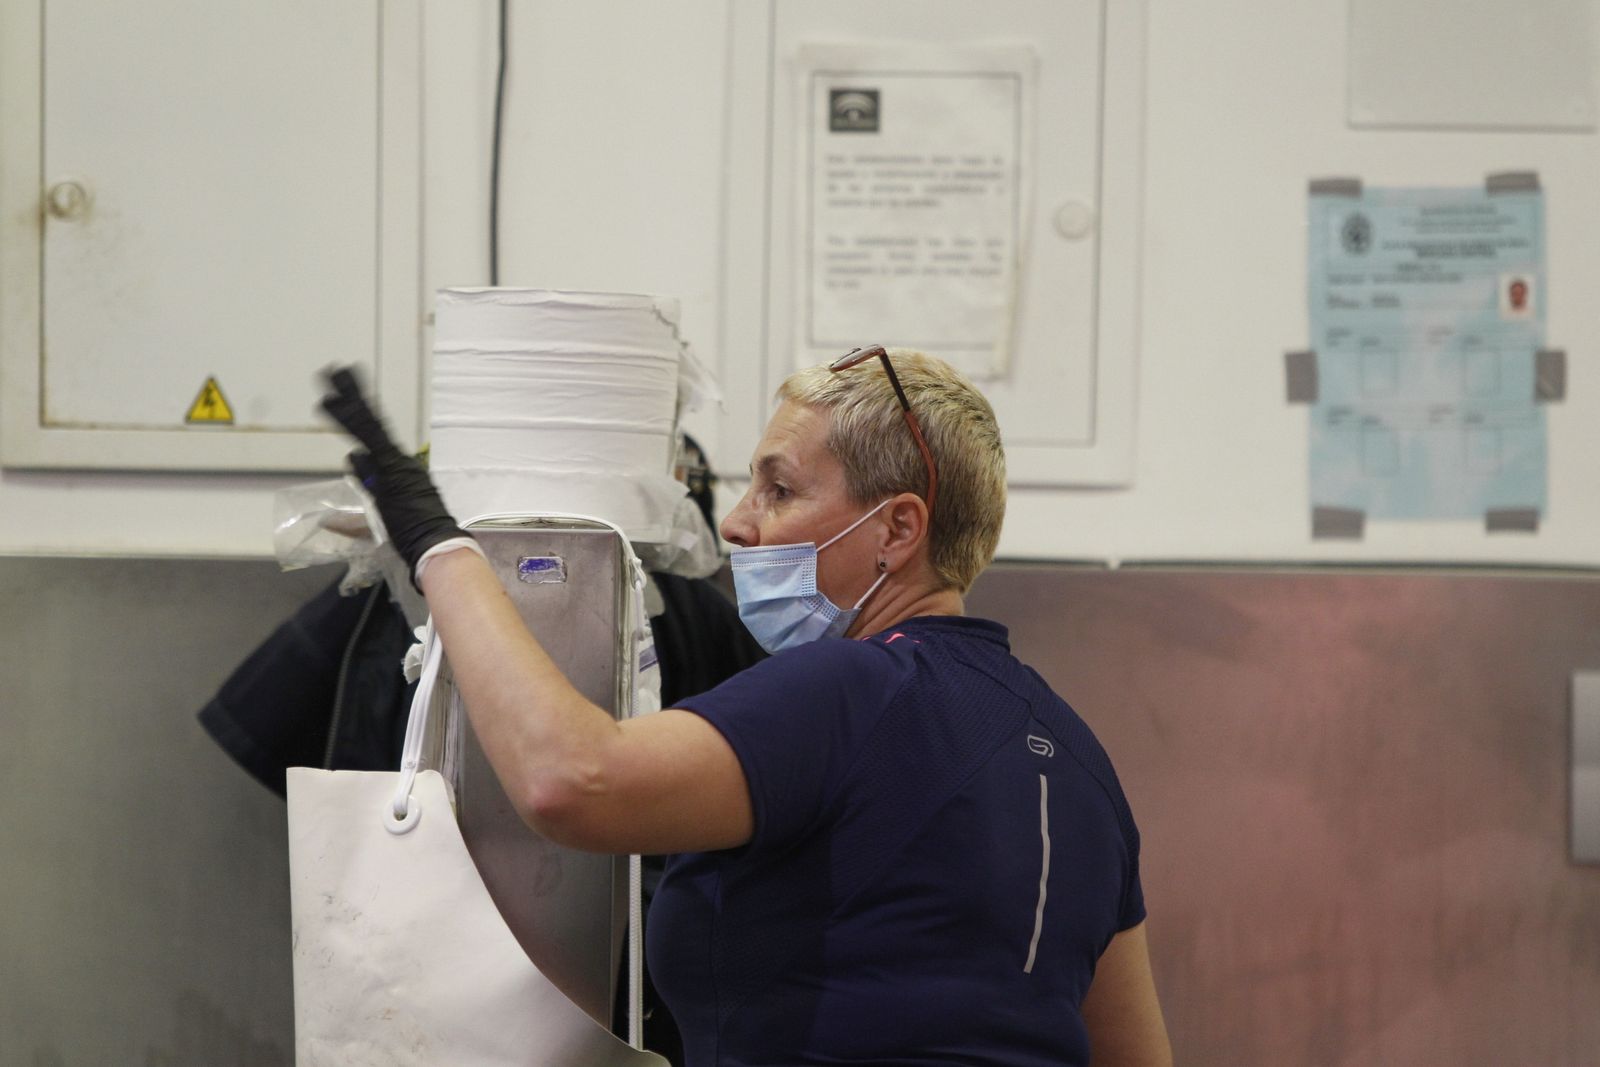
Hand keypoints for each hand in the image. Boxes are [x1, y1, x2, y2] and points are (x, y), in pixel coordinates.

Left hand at [318, 366, 469, 583]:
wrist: (436, 542)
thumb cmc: (416, 537)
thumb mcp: (376, 524)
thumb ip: (352, 516)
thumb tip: (331, 505)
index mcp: (398, 472)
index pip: (374, 439)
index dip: (357, 419)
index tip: (344, 401)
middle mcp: (398, 461)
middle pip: (371, 424)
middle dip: (353, 398)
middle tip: (337, 373)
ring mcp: (394, 460)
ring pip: (367, 424)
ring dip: (348, 400)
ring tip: (332, 375)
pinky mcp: (389, 463)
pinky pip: (367, 435)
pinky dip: (349, 418)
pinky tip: (333, 402)